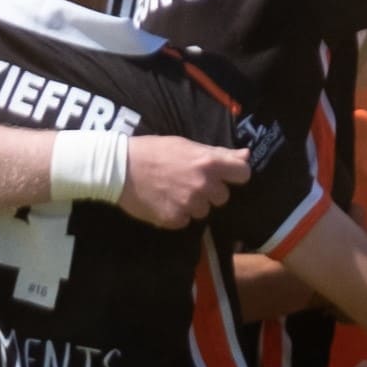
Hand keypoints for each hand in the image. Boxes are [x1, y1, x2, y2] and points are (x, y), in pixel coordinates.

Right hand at [117, 135, 250, 230]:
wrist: (120, 168)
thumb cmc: (155, 151)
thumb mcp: (187, 145)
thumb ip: (220, 153)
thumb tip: (246, 155)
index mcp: (209, 163)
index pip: (243, 175)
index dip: (234, 175)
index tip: (224, 175)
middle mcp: (203, 185)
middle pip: (223, 197)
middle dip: (210, 191)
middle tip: (189, 182)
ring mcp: (189, 204)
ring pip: (204, 211)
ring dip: (193, 204)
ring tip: (173, 191)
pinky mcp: (174, 219)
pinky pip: (185, 221)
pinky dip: (177, 214)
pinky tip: (164, 202)